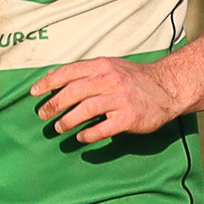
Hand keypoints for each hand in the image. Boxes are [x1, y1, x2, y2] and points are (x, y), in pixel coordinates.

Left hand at [30, 54, 184, 144]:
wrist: (169, 87)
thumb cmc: (133, 78)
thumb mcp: (108, 67)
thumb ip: (81, 72)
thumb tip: (50, 76)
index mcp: (102, 66)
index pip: (68, 72)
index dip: (48, 83)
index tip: (34, 93)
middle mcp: (110, 80)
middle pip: (73, 92)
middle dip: (53, 105)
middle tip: (43, 115)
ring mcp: (120, 99)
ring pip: (85, 110)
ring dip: (67, 121)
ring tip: (59, 128)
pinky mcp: (129, 118)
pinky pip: (102, 129)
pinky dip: (88, 134)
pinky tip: (81, 137)